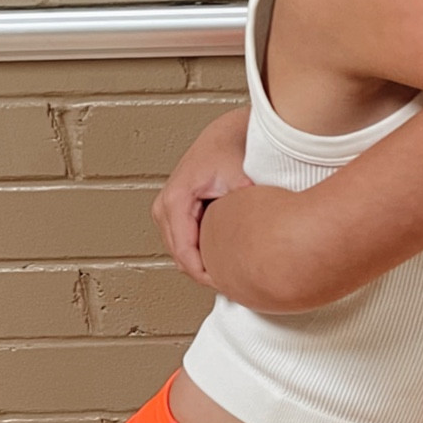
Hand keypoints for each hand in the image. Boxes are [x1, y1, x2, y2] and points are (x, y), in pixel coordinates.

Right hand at [151, 106, 250, 284]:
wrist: (227, 135)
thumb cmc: (230, 151)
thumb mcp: (241, 180)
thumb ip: (245, 207)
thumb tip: (258, 235)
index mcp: (176, 200)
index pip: (184, 253)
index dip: (205, 275)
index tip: (225, 286)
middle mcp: (164, 206)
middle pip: (179, 257)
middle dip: (204, 274)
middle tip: (233, 285)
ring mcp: (165, 210)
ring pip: (180, 253)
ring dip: (202, 265)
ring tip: (229, 273)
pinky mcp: (174, 212)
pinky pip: (183, 243)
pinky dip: (200, 254)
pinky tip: (221, 257)